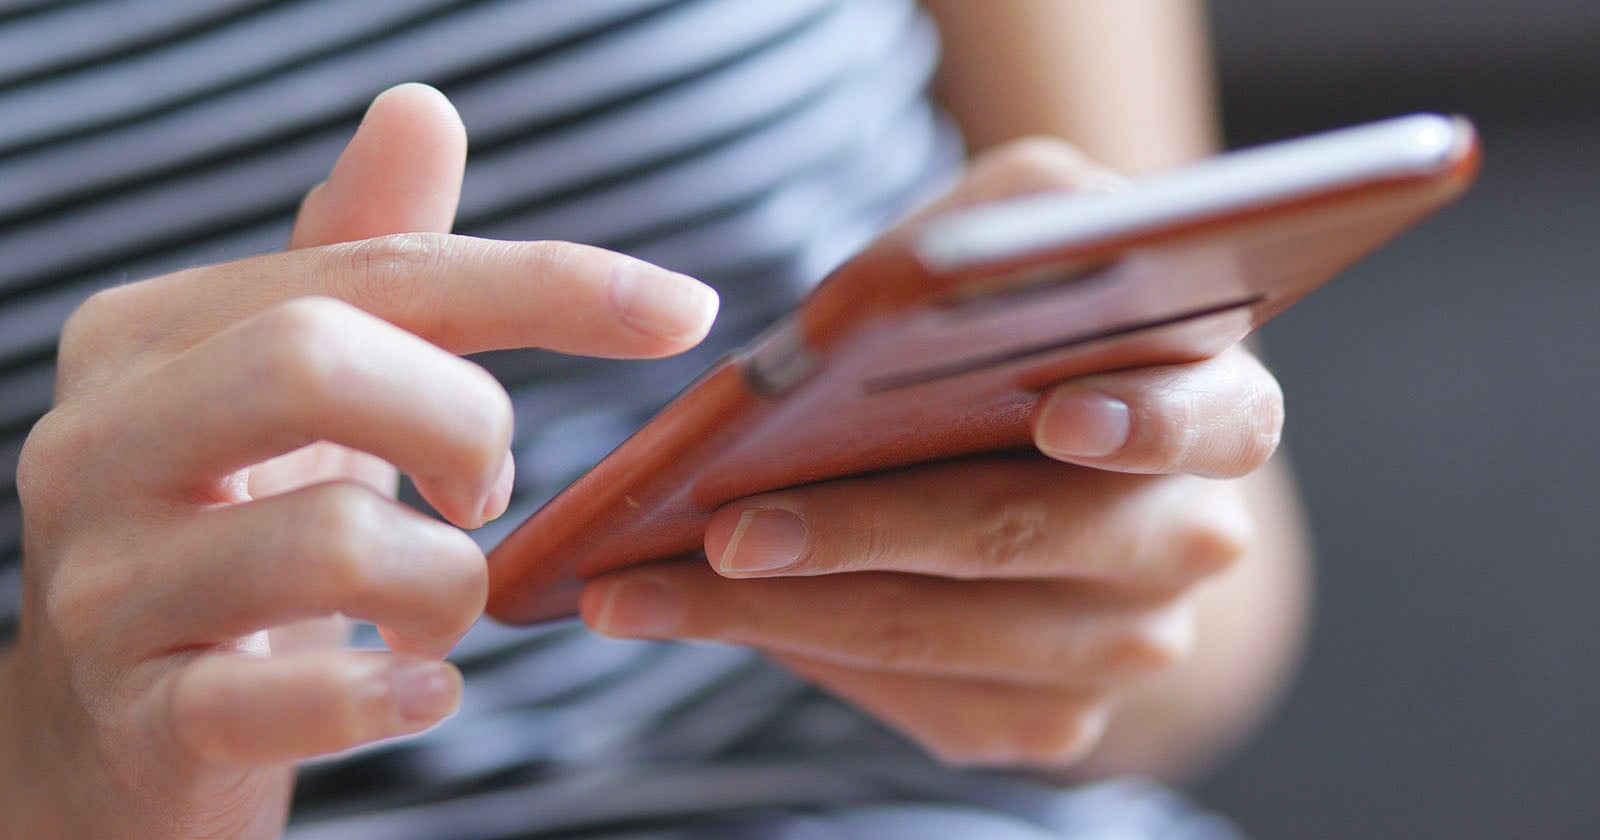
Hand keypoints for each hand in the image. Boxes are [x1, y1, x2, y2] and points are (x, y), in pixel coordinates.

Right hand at [0, 85, 717, 837]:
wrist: (121, 734)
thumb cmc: (237, 537)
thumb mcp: (299, 396)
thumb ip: (362, 261)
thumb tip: (419, 109)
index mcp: (150, 337)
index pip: (373, 274)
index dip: (546, 284)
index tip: (684, 310)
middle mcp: (98, 442)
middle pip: (318, 360)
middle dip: (464, 425)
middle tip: (487, 493)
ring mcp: (104, 586)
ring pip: (331, 540)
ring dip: (448, 582)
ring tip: (441, 606)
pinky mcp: (141, 717)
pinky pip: (291, 700)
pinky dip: (393, 695)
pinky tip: (426, 692)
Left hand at [580, 140, 1283, 768]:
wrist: (1024, 430)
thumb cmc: (1017, 315)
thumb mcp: (1030, 221)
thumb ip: (1024, 213)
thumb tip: (940, 270)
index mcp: (1220, 411)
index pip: (1210, 419)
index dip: (1143, 422)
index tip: (1058, 417)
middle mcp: (1189, 543)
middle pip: (1019, 542)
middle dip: (861, 533)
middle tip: (728, 528)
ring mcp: (1124, 649)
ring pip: (941, 641)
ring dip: (782, 616)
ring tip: (647, 586)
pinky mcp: (1047, 719)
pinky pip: (916, 702)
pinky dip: (797, 655)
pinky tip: (701, 615)